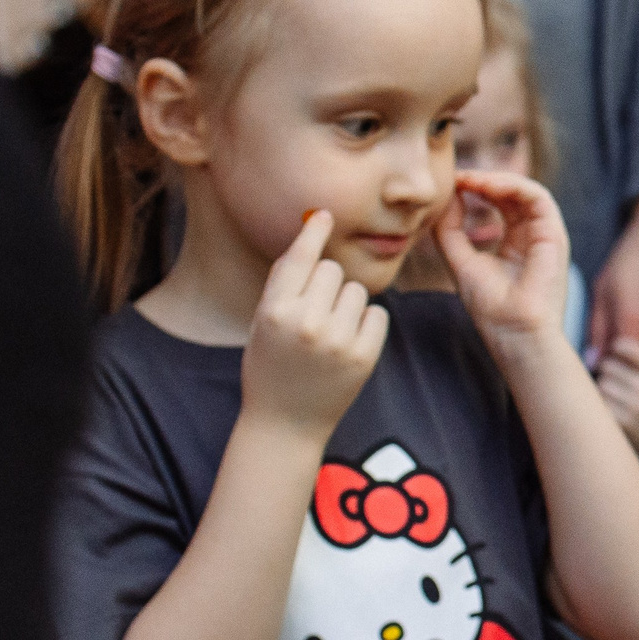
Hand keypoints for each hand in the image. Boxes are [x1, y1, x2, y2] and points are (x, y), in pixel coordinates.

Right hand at [242, 212, 388, 439]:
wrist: (285, 424)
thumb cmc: (270, 366)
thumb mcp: (262, 323)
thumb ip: (285, 283)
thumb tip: (312, 234)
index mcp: (275, 311)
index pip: (299, 258)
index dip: (314, 233)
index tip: (325, 215)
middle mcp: (306, 323)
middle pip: (332, 270)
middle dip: (326, 284)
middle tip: (315, 313)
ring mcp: (338, 341)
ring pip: (357, 290)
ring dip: (347, 304)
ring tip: (330, 332)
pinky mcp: (364, 357)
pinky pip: (376, 314)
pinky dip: (366, 323)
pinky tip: (348, 344)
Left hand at [438, 170, 571, 352]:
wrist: (516, 335)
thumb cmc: (492, 309)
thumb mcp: (460, 262)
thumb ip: (450, 230)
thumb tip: (448, 197)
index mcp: (514, 243)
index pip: (498, 203)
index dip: (475, 189)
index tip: (451, 184)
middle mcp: (532, 236)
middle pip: (511, 193)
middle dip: (483, 180)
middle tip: (458, 177)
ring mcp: (545, 234)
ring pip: (525, 190)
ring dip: (496, 179)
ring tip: (470, 179)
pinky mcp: (554, 234)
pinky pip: (537, 196)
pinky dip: (513, 185)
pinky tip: (488, 186)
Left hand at [590, 191, 638, 366]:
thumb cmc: (632, 256)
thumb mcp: (604, 289)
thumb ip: (598, 329)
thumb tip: (594, 362)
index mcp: (633, 323)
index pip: (614, 367)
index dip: (604, 367)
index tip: (599, 361)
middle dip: (625, 369)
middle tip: (615, 358)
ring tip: (635, 354)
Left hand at [597, 334, 638, 465]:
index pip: (631, 349)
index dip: (618, 348)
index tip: (615, 351)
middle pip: (609, 366)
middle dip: (608, 372)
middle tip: (615, 380)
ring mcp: (638, 408)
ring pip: (602, 385)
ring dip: (603, 390)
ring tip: (614, 396)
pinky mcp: (624, 424)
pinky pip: (600, 404)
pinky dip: (601, 406)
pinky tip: (610, 410)